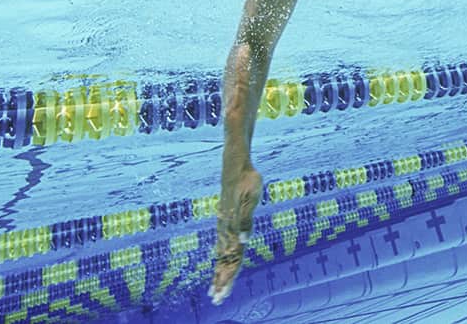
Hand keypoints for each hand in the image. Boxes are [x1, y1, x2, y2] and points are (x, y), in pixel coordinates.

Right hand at [209, 165, 262, 305]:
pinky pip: (222, 243)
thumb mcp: (252, 197)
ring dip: (219, 273)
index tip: (222, 295)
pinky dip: (220, 257)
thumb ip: (247, 220)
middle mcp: (227, 228)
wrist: (235, 165)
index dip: (228, 278)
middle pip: (225, 261)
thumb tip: (244, 241)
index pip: (231, 258)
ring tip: (214, 290)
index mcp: (234, 227)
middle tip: (217, 300)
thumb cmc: (247, 180)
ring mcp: (224, 224)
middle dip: (221, 282)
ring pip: (221, 255)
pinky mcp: (224, 219)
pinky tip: (219, 262)